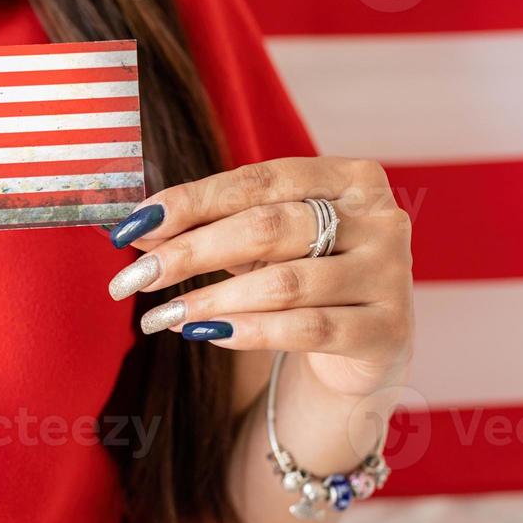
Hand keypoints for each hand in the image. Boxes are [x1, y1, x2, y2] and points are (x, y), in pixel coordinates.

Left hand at [107, 158, 413, 397]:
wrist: (365, 344)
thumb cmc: (305, 274)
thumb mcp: (257, 245)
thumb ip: (206, 229)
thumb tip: (139, 229)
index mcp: (348, 178)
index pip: (256, 181)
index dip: (189, 201)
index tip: (133, 225)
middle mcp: (379, 219)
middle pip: (268, 227)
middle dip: (190, 252)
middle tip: (136, 276)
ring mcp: (389, 275)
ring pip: (285, 283)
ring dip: (212, 299)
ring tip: (163, 315)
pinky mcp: (386, 331)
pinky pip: (307, 329)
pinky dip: (249, 332)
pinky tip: (207, 334)